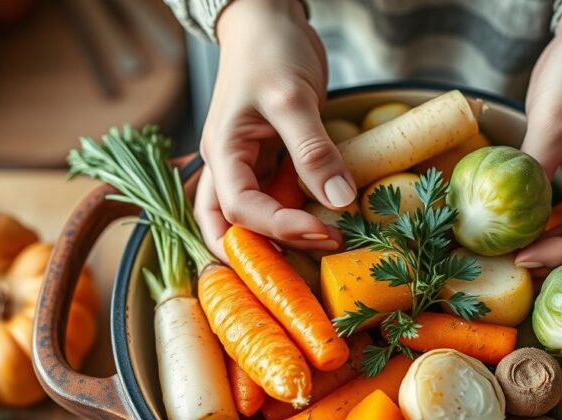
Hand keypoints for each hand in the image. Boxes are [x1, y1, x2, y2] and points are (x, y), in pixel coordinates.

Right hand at [195, 0, 354, 261]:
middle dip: (267, 252)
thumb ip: (313, 150)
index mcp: (222, 153)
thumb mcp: (293, 98)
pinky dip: (295, 218)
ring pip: (250, 222)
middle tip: (319, 255)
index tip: (325, 231)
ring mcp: (248, 167)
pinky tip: (324, 224)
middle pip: (229, 229)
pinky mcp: (270, 163)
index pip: (242, 209)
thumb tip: (339, 201)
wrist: (269, 22)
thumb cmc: (271, 51)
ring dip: (280, 241)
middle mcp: (228, 167)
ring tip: (324, 246)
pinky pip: (276, 201)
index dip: (281, 228)